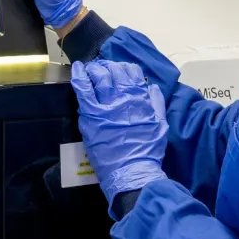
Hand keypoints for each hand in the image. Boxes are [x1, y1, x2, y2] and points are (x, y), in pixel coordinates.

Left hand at [71, 61, 167, 205]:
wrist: (132, 171)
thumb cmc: (148, 151)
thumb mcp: (160, 125)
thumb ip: (157, 103)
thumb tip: (152, 87)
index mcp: (140, 99)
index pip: (132, 73)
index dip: (125, 68)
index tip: (120, 70)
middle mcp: (124, 98)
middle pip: (114, 72)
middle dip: (109, 67)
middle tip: (103, 68)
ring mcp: (106, 106)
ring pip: (99, 78)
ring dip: (95, 70)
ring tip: (91, 68)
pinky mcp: (91, 116)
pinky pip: (83, 91)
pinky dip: (79, 77)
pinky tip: (78, 68)